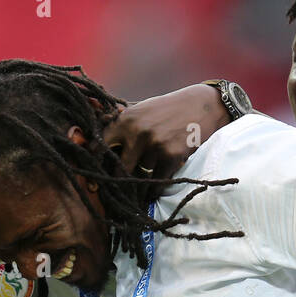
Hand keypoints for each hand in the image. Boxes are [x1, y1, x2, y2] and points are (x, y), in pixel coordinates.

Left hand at [102, 84, 229, 179]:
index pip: (100, 145)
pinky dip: (156, 189)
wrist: (201, 106)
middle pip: (119, 169)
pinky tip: (156, 187)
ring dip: (143, 181)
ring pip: (141, 176)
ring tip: (149, 179)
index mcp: (126, 119)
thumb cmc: (168, 109)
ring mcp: (155, 145)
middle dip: (120, 182)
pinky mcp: (171, 156)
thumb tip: (94, 141)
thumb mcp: (141, 109)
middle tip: (120, 190)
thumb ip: (121, 123)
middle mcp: (137, 132)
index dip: (96, 163)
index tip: (94, 178)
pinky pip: (157, 182)